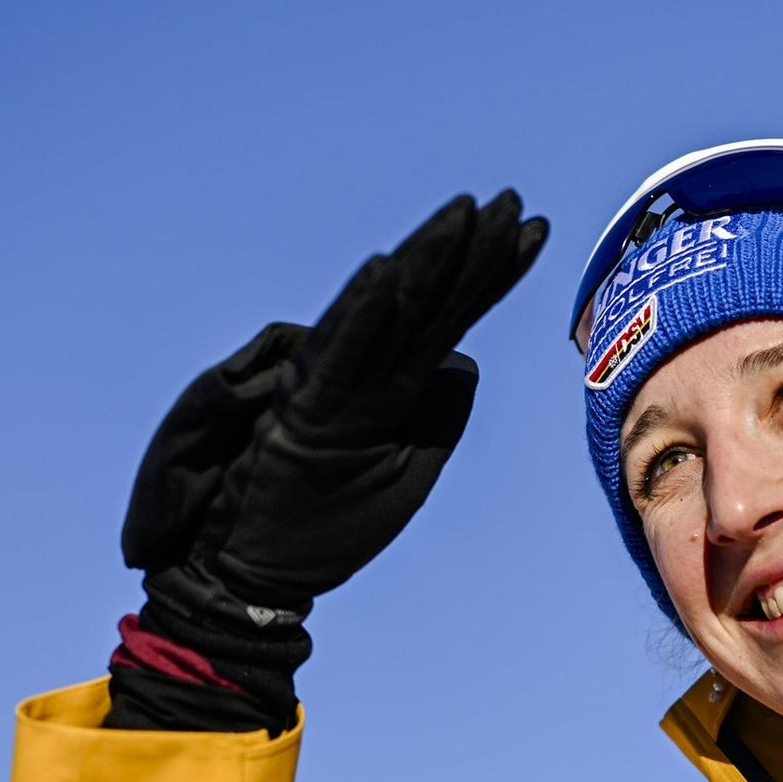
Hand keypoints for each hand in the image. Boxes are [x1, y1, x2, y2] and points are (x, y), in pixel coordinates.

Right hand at [109, 191, 545, 732]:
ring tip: (465, 216)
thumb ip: (436, 418)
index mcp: (389, 391)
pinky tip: (386, 272)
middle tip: (513, 201)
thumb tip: (468, 364)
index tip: (534, 230)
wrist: (249, 580)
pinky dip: (361, 315)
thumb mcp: (404, 475)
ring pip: (386, 314)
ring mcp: (328, 388)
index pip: (450, 319)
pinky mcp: (298, 414)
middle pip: (427, 303)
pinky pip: (336, 356)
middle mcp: (360, 375)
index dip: (491, 275)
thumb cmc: (318, 529)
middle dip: (471, 253)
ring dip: (424, 263)